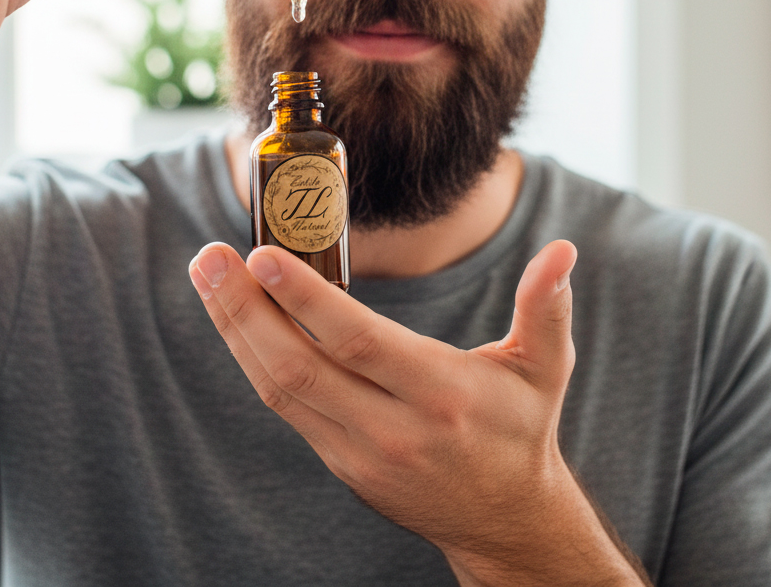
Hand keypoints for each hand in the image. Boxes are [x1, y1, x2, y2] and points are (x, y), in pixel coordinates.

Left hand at [189, 241, 646, 586]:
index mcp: (440, 395)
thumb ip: (546, 307)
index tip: (263, 256)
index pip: (358, 343)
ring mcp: (358, 451)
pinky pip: (285, 405)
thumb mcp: (545, 368)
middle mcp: (391, 428)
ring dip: (237, 331)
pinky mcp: (339, 461)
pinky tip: (235, 318)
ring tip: (208, 277)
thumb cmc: (521, 429)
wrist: (503, 519)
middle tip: (208, 259)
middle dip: (246, 310)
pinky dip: (254, 359)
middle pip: (300, 367)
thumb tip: (562, 252)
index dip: (305, 299)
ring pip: (280, 388)